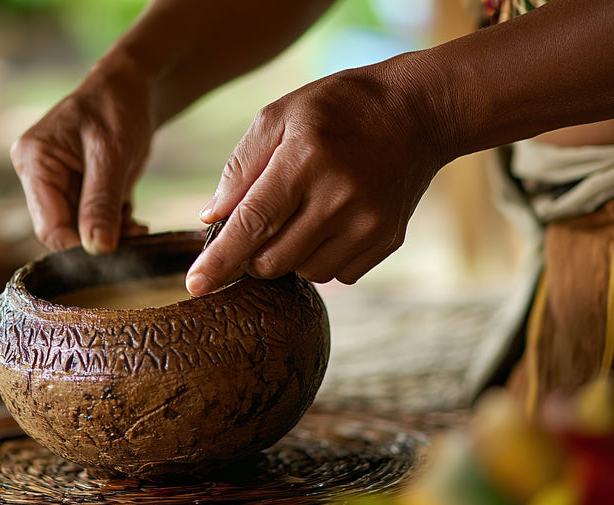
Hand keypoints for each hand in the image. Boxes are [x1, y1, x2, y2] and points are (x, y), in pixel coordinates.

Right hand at [10, 55, 151, 253]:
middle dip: (99, 238)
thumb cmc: (117, 107)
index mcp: (34, 162)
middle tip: (135, 235)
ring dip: (111, 233)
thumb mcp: (112, 153)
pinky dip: (115, 225)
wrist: (133, 87)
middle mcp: (39, 176)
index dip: (80, 246)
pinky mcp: (78, 190)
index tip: (116, 255)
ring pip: (81, 230)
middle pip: (64, 230)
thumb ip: (101, 201)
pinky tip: (132, 216)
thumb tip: (96, 249)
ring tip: (137, 224)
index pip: (49, 226)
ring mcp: (58, 184)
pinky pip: (93, 221)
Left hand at [187, 58, 452, 295]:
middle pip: (273, 260)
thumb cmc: (338, 109)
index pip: (253, 223)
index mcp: (306, 160)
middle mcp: (339, 197)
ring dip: (290, 255)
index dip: (220, 259)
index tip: (195, 286)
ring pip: (305, 273)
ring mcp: (368, 223)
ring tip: (304, 212)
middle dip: (253, 253)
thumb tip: (211, 218)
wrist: (418, 113)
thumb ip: (241, 166)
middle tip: (259, 225)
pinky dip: (322, 257)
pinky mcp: (387, 240)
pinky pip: (338, 274)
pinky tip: (332, 222)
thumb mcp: (282, 115)